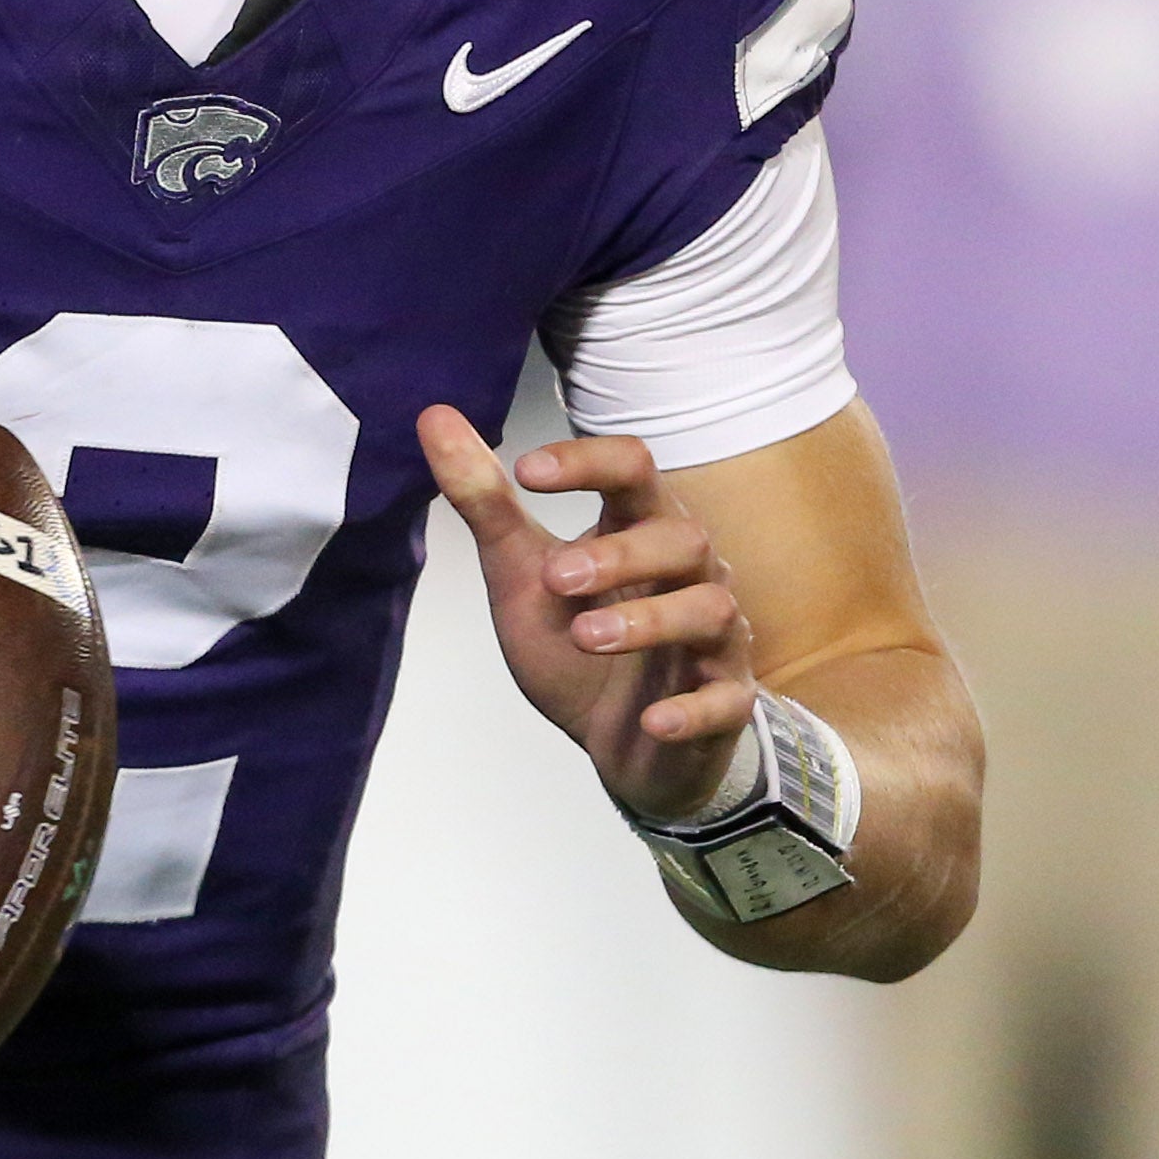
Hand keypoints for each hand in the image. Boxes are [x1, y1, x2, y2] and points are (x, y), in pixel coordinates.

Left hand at [420, 407, 754, 822]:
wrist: (621, 742)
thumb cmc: (579, 643)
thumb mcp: (521, 574)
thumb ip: (485, 502)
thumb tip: (433, 416)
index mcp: (640, 528)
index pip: (634, 468)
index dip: (588, 462)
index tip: (527, 471)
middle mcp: (689, 573)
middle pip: (681, 537)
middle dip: (620, 554)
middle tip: (555, 575)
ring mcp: (714, 639)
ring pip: (709, 610)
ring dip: (650, 620)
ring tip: (585, 636)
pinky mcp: (724, 702)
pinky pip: (725, 700)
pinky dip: (693, 709)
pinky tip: (655, 719)